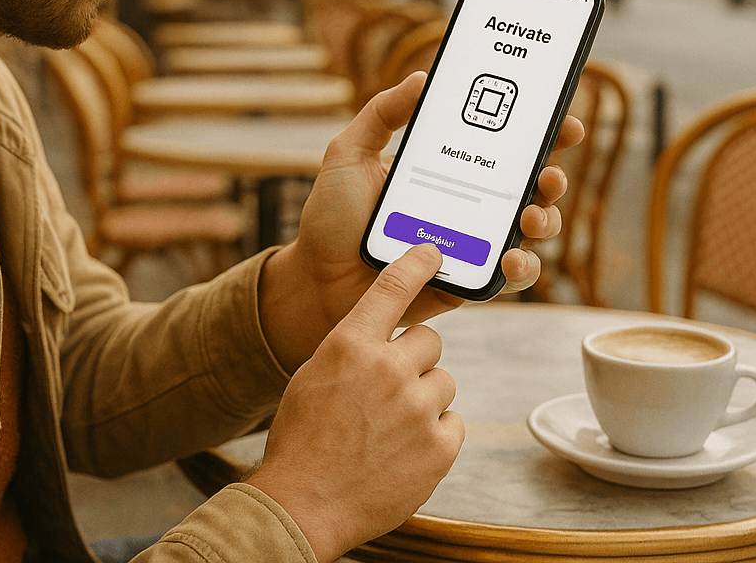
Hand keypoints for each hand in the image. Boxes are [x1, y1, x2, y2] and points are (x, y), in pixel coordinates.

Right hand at [248, 244, 461, 561]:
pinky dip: (435, 434)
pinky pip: (453, 421)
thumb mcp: (314, 376)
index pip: (392, 287)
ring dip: (424, 398)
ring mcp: (416, 408)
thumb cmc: (302, 438)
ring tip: (391, 427)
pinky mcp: (439, 447)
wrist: (302, 504)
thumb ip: (353, 350)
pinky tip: (404, 450)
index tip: (433, 251)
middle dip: (414, 360)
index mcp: (349, 344)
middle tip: (391, 389)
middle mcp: (387, 368)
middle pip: (429, 340)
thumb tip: (388, 338)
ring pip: (443, 381)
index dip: (416, 264)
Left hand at [259, 72, 583, 371]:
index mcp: (450, 168)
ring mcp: (475, 243)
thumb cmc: (333, 217)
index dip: (542, 132)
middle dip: (554, 175)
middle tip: (548, 173)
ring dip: (547, 220)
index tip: (564, 122)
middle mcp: (471, 203)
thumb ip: (381, 113)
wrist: (317, 280)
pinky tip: (511, 257)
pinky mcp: (470, 281)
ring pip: (534, 230)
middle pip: (532, 185)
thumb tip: (422, 78)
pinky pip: (513, 277)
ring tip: (530, 216)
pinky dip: (524, 267)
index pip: (505, 145)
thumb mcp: (349, 153)